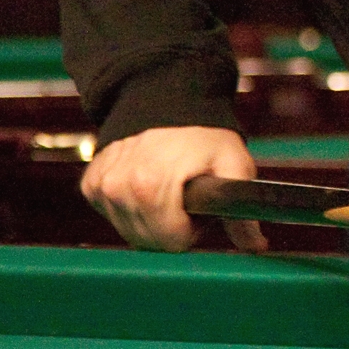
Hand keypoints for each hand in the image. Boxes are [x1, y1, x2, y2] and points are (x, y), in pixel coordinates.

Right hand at [80, 126, 265, 252]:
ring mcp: (102, 187)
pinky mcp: (91, 185)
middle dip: (173, 227)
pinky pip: (113, 216)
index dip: (194, 230)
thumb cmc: (204, 135)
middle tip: (186, 197)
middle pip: (150, 241)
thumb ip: (243, 212)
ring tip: (168, 189)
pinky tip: (144, 186)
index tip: (199, 206)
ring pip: (131, 232)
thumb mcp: (233, 166)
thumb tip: (256, 246)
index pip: (172, 242)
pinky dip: (131, 209)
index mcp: (150, 187)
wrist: (167, 102)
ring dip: (152, 220)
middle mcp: (119, 188)